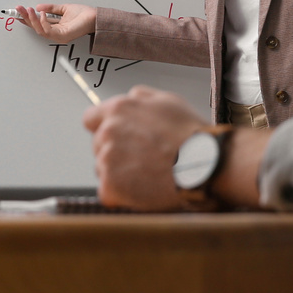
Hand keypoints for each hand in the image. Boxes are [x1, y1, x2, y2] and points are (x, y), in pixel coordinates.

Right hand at [17, 3, 96, 43]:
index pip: (37, 24)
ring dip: (32, 19)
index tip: (18, 12)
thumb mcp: (63, 8)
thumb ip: (51, 8)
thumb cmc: (83, 15)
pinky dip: (43, 21)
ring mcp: (58, 36)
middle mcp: (55, 33)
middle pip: (35, 27)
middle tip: (18, 9)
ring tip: (28, 10)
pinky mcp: (62, 36)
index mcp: (55, 27)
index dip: (27, 18)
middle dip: (26, 17)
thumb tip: (39, 6)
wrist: (95, 17)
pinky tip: (42, 13)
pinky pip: (48, 30)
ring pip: (39, 30)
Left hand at [84, 85, 207, 209]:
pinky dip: (122, 194)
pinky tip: (143, 188)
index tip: (115, 136)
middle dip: (116, 151)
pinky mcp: (110, 186)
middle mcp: (108, 132)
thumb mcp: (168, 100)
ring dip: (119, 173)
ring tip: (147, 173)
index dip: (103, 127)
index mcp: (119, 109)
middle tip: (142, 158)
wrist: (201, 164)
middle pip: (99, 145)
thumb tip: (131, 98)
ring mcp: (107, 160)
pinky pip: (108, 192)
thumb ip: (141, 97)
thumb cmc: (190, 134)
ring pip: (103, 169)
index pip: (91, 118)